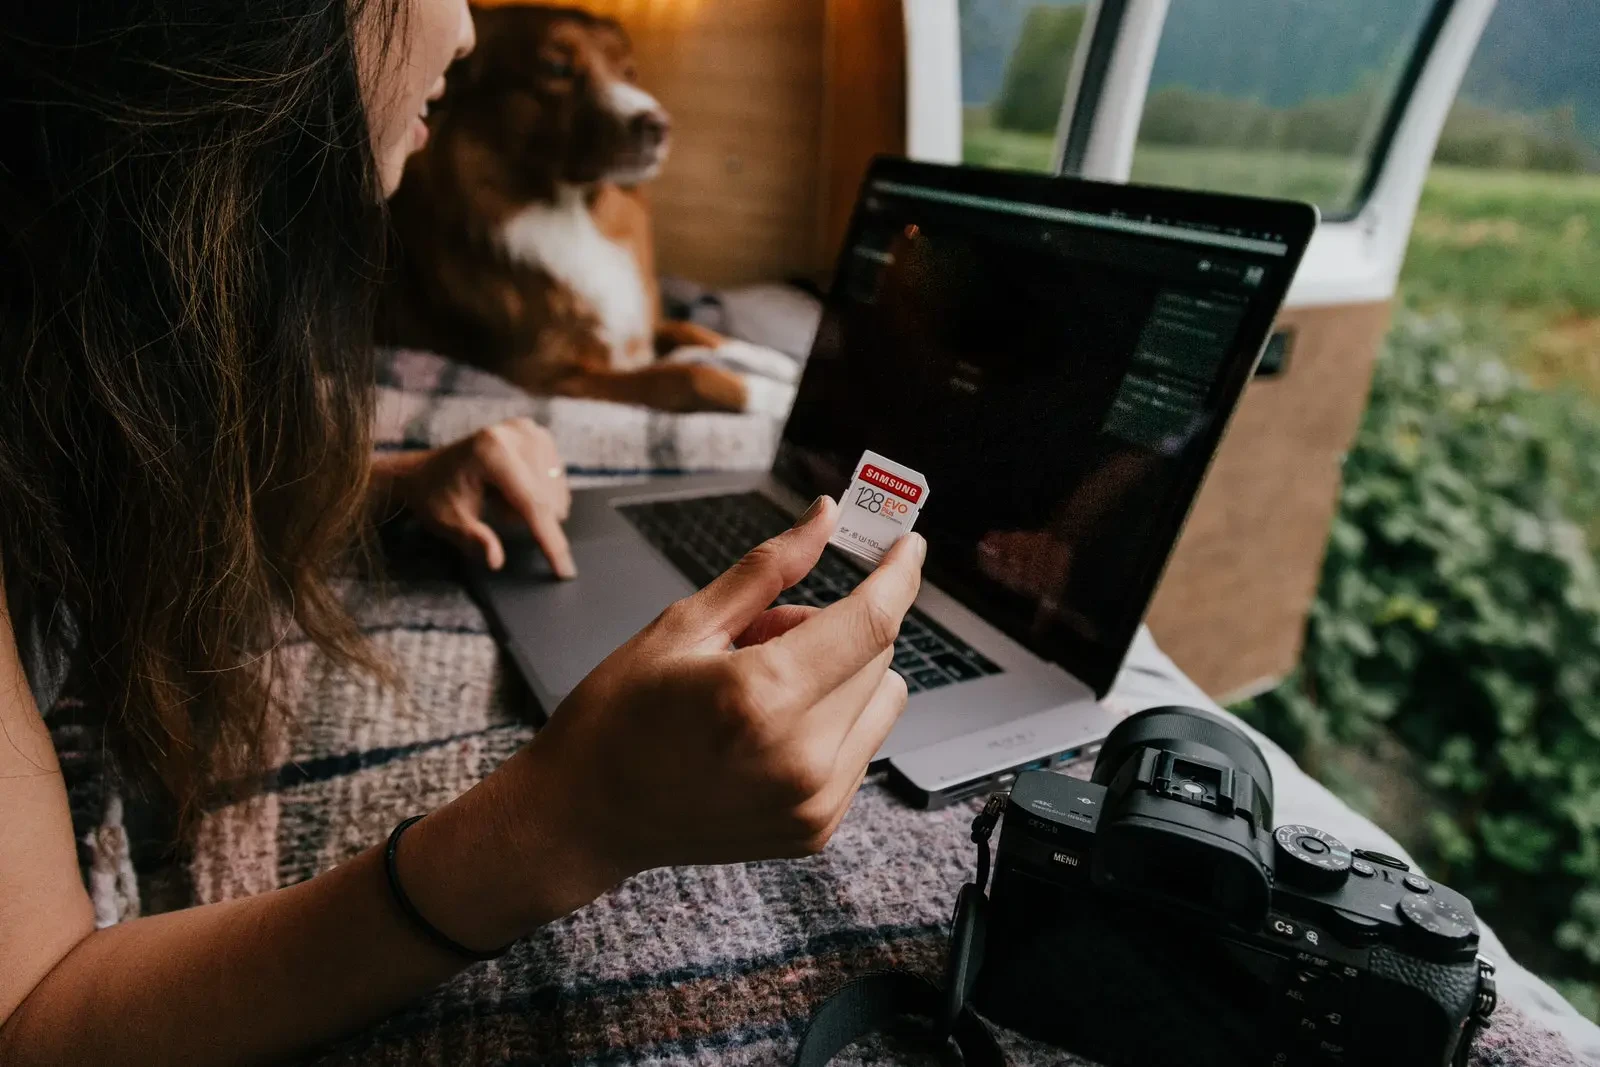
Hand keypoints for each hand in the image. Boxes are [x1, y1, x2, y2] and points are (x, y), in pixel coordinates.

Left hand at [383, 418, 574, 576]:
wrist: (427, 471)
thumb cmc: (436, 497)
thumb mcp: (448, 523)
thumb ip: (474, 540)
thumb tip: (496, 560)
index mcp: (492, 451)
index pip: (532, 503)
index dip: (550, 540)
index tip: (565, 571)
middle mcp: (516, 434)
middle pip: (547, 498)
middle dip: (527, 518)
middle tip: (496, 512)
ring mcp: (530, 430)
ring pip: (555, 491)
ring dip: (533, 506)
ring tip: (500, 498)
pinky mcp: (538, 434)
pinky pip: (556, 479)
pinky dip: (539, 493)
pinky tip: (512, 489)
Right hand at [416, 497, 925, 939]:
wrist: (584, 818)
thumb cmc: (617, 718)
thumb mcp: (683, 625)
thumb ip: (768, 571)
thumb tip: (824, 518)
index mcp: (762, 696)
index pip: (871, 621)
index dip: (898, 574)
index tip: (906, 545)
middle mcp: (800, 757)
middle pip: (878, 655)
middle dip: (836, 625)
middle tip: (764, 632)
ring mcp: (813, 802)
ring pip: (881, 698)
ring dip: (842, 674)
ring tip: (765, 685)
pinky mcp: (817, 828)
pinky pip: (862, 744)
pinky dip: (832, 719)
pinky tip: (768, 727)